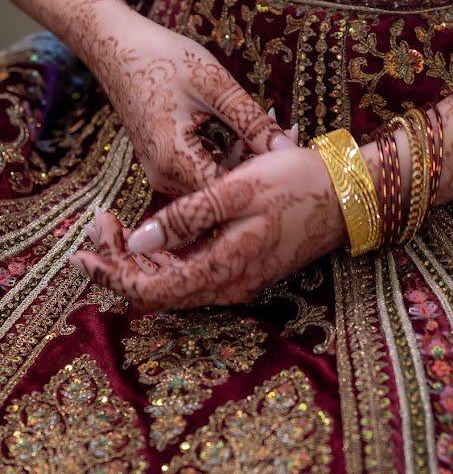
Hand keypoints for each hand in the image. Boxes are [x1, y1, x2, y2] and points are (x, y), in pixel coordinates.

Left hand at [70, 147, 345, 309]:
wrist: (350, 193)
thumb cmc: (296, 183)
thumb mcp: (237, 189)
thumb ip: (186, 216)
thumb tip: (133, 242)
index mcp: (221, 270)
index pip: (148, 290)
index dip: (109, 273)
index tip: (82, 247)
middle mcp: (226, 285)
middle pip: (156, 290)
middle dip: (118, 262)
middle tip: (96, 222)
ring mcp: (236, 279)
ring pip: (173, 280)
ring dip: (139, 257)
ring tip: (114, 222)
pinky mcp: (243, 266)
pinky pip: (193, 270)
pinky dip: (165, 254)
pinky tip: (153, 229)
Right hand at [85, 7, 294, 194]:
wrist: (115, 47)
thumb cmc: (162, 58)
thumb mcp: (215, 85)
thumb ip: (252, 121)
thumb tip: (288, 148)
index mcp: (175, 160)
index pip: (231, 190)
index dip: (266, 174)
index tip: (296, 153)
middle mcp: (163, 177)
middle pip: (224, 189)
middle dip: (259, 165)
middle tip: (294, 135)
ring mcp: (160, 172)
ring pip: (214, 181)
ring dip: (245, 160)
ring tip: (280, 130)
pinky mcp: (162, 163)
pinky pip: (201, 170)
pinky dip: (227, 154)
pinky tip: (249, 132)